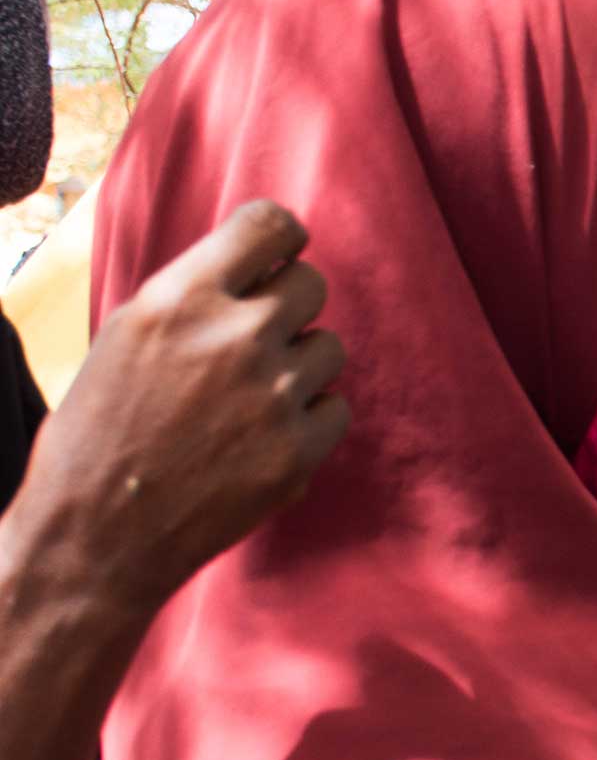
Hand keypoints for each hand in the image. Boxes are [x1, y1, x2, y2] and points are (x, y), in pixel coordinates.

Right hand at [13, 200, 346, 610]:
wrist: (97, 534)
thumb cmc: (101, 431)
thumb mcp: (127, 337)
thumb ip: (196, 296)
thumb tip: (264, 265)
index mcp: (179, 300)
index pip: (271, 226)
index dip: (282, 242)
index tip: (278, 261)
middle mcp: (233, 337)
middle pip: (313, 284)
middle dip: (291, 309)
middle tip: (256, 344)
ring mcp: (273, 395)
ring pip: (330, 348)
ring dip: (301, 367)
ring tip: (248, 401)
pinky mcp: (299, 450)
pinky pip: (337, 408)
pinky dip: (309, 422)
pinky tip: (262, 440)